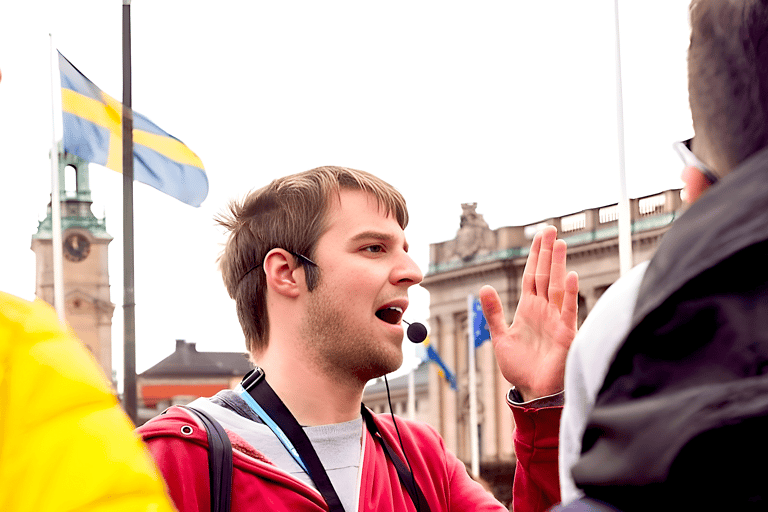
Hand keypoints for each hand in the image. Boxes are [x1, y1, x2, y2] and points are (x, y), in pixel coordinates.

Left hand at [480, 226, 578, 401]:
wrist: (533, 392)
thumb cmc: (521, 367)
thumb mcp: (501, 337)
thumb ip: (493, 313)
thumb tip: (484, 288)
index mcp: (528, 309)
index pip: (531, 276)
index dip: (534, 256)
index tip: (538, 235)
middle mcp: (543, 310)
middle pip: (545, 275)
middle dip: (547, 252)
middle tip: (550, 229)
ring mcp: (555, 320)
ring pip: (556, 286)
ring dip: (558, 265)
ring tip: (559, 243)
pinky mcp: (565, 334)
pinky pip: (567, 310)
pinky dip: (568, 293)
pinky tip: (569, 275)